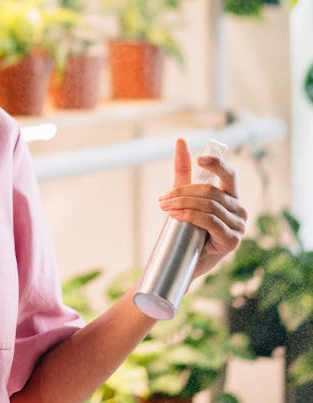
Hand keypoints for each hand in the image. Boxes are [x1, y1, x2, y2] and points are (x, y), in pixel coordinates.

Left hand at [157, 138, 247, 278]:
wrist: (182, 261)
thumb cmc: (186, 228)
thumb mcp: (183, 196)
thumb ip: (184, 171)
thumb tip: (180, 141)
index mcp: (231, 197)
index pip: (229, 175)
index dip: (216, 164)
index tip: (199, 160)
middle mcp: (239, 210)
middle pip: (211, 191)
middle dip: (183, 192)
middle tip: (163, 199)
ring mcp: (238, 226)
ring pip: (208, 205)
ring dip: (182, 204)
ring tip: (165, 207)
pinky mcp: (231, 241)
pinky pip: (209, 220)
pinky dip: (189, 215)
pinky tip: (175, 216)